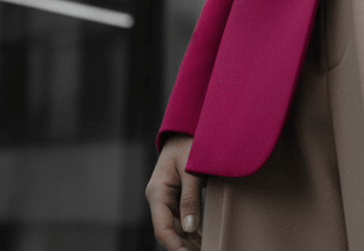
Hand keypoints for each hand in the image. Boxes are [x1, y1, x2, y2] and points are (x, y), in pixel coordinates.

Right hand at [146, 134, 203, 250]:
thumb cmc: (189, 141)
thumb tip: (190, 228)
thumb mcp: (191, 168)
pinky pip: (181, 217)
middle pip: (169, 230)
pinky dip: (191, 230)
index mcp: (157, 192)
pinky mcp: (176, 194)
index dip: (176, 246)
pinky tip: (201, 240)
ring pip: (176, 226)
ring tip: (205, 248)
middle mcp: (159, 197)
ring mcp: (167, 197)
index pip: (163, 228)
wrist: (187, 124)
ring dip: (188, 241)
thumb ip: (190, 198)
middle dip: (184, 247)